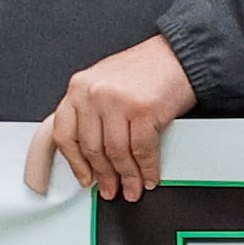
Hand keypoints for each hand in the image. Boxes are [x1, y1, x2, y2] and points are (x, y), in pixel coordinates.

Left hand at [22, 36, 197, 202]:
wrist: (179, 56)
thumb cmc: (146, 68)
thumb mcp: (105, 82)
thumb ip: (91, 110)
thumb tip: (91, 151)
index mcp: (79, 87)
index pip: (65, 134)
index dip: (74, 162)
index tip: (83, 177)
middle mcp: (94, 93)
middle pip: (91, 148)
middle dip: (103, 175)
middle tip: (109, 189)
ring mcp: (117, 102)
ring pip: (115, 154)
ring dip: (126, 177)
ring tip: (132, 188)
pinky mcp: (143, 111)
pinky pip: (141, 151)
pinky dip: (147, 169)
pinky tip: (149, 176)